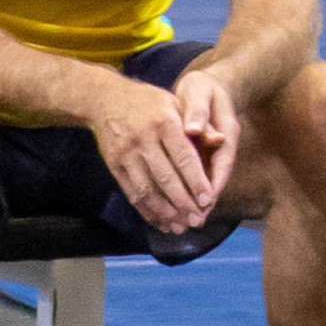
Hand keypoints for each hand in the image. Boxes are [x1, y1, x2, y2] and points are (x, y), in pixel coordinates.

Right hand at [90, 75, 214, 236]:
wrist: (105, 99)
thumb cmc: (149, 102)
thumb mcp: (176, 102)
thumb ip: (199, 124)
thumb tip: (220, 141)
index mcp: (164, 121)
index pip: (183, 156)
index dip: (196, 181)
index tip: (208, 200)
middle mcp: (143, 138)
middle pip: (165, 178)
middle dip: (183, 203)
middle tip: (198, 220)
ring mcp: (126, 153)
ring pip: (147, 190)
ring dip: (165, 212)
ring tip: (181, 226)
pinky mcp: (113, 164)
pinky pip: (131, 192)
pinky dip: (147, 210)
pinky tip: (161, 221)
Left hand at [170, 64, 243, 217]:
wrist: (206, 86)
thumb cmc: (203, 88)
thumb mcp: (201, 93)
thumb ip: (198, 112)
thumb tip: (195, 130)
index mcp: (227, 132)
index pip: (223, 163)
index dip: (214, 182)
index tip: (205, 201)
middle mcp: (222, 148)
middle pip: (215, 179)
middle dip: (203, 201)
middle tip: (191, 222)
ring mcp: (213, 155)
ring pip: (206, 182)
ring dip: (194, 202)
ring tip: (181, 222)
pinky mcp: (201, 158)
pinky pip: (196, 178)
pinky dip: (186, 192)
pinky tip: (173, 208)